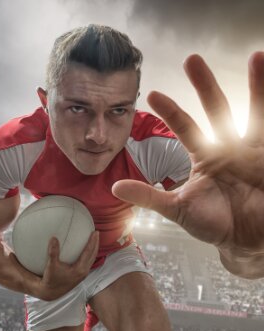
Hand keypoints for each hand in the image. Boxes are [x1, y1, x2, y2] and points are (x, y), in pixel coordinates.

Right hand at [27, 231, 98, 300]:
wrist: (51, 292)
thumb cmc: (50, 279)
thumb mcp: (51, 266)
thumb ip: (53, 252)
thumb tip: (54, 238)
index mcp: (79, 269)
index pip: (88, 252)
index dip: (92, 242)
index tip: (95, 232)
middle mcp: (83, 272)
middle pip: (93, 255)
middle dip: (96, 244)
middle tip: (96, 233)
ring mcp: (83, 274)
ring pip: (91, 259)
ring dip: (93, 249)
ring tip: (94, 240)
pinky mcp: (80, 276)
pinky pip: (87, 262)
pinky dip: (89, 255)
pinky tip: (85, 250)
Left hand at [112, 53, 263, 268]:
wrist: (248, 241)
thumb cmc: (214, 223)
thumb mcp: (178, 210)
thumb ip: (149, 197)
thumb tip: (114, 187)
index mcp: (205, 157)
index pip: (185, 128)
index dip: (171, 112)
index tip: (152, 95)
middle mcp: (229, 147)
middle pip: (217, 109)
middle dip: (205, 85)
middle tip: (192, 59)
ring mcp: (254, 151)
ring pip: (256, 112)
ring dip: (258, 85)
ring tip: (258, 56)